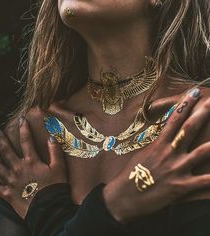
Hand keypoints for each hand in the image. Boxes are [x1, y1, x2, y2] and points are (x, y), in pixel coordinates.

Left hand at [0, 118, 66, 218]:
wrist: (48, 208)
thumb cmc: (55, 187)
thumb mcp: (59, 167)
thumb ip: (55, 151)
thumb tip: (51, 137)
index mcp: (31, 161)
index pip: (26, 140)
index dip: (23, 129)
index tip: (21, 120)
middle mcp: (18, 169)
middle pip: (6, 152)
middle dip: (2, 140)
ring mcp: (11, 181)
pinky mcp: (8, 194)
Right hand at [103, 88, 209, 223]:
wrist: (124, 196)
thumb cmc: (130, 174)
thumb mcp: (141, 155)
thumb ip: (155, 145)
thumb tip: (162, 137)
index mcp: (158, 145)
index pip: (173, 120)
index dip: (184, 105)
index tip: (193, 93)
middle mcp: (168, 154)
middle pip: (188, 130)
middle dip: (201, 113)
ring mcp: (176, 170)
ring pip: (201, 153)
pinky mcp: (181, 187)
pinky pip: (204, 182)